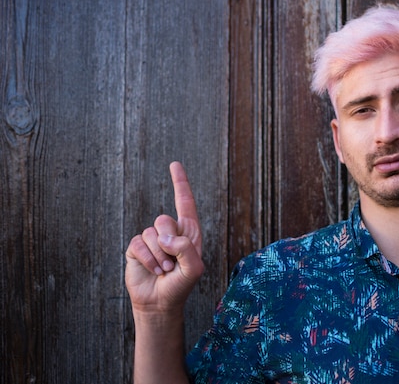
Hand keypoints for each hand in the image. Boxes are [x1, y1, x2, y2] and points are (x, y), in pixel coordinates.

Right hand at [125, 161, 204, 314]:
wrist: (161, 303)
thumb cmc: (181, 285)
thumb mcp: (194, 268)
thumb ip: (185, 247)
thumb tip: (165, 236)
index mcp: (188, 232)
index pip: (184, 202)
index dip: (180, 183)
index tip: (174, 164)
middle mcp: (170, 232)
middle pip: (164, 219)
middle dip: (168, 243)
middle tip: (173, 263)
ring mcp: (152, 239)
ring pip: (151, 233)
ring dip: (159, 256)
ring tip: (165, 270)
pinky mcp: (136, 248)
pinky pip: (138, 244)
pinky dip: (148, 260)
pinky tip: (154, 270)